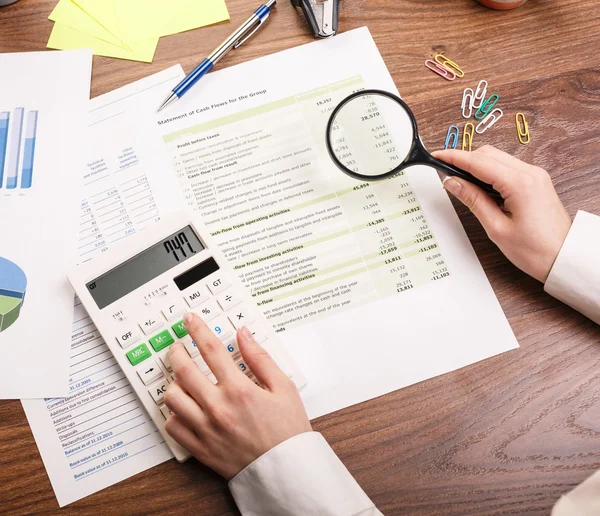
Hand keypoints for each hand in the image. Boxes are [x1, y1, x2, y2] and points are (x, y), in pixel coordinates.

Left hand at [164, 312, 310, 478]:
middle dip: (177, 351)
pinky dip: (174, 413)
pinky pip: (173, 426)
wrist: (287, 470)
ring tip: (182, 378)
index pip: (210, 349)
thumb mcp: (284, 387)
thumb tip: (243, 335)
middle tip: (178, 346)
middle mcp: (217, 407)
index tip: (190, 319)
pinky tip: (184, 407)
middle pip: (183, 370)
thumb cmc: (288, 430)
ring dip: (174, 383)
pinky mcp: (200, 448)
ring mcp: (205, 429)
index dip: (197, 329)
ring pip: (172, 398)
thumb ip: (260, 358)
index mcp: (239, 389)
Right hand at [432, 145, 571, 282]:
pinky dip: (489, 171)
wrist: (564, 257)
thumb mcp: (496, 228)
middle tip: (443, 171)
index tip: (436, 156)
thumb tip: (452, 182)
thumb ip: (473, 200)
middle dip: (464, 159)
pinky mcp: (536, 181)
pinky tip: (478, 185)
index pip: (478, 162)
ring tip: (459, 181)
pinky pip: (507, 167)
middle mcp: (530, 173)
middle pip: (488, 154)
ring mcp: (535, 175)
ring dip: (476, 165)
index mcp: (520, 184)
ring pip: (497, 158)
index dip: (454, 157)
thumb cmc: (535, 250)